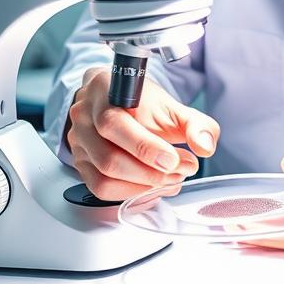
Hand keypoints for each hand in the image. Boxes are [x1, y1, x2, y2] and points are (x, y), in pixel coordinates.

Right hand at [66, 67, 218, 201]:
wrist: (116, 100)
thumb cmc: (141, 103)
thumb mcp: (172, 106)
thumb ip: (195, 123)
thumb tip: (205, 146)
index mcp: (104, 91)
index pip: (115, 124)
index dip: (144, 147)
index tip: (173, 159)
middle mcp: (84, 117)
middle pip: (109, 157)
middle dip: (150, 172)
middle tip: (180, 171)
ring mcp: (78, 142)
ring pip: (104, 178)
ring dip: (142, 185)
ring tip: (170, 179)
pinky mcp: (80, 163)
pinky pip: (100, 188)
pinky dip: (129, 192)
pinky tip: (152, 186)